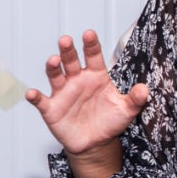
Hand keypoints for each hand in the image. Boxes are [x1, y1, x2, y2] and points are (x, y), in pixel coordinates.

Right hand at [24, 30, 149, 155]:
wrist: (96, 143)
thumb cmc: (110, 122)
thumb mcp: (126, 110)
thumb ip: (135, 99)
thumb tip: (145, 89)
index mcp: (96, 76)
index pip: (93, 56)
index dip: (91, 45)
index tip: (89, 34)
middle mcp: (78, 80)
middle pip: (71, 61)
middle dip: (68, 50)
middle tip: (66, 40)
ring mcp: (63, 93)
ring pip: (55, 75)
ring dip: (52, 67)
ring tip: (53, 60)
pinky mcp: (52, 109)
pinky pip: (41, 101)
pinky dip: (35, 97)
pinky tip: (32, 93)